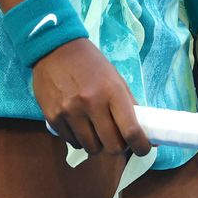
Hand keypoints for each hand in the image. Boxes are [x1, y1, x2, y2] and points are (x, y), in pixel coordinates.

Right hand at [32, 37, 151, 157]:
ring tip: (95, 127)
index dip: (141, 145)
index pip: (131, 130)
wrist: (55, 48)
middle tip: (117, 137)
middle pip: (112, 146)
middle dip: (118, 146)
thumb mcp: (114, 77)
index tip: (143, 149)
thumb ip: (128, 104)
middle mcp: (91, 103)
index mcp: (112, 91)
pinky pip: (72, 142)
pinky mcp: (53, 118)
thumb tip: (144, 130)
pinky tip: (79, 123)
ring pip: (91, 148)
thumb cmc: (91, 63)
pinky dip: (79, 138)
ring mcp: (70, 112)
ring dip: (97, 143)